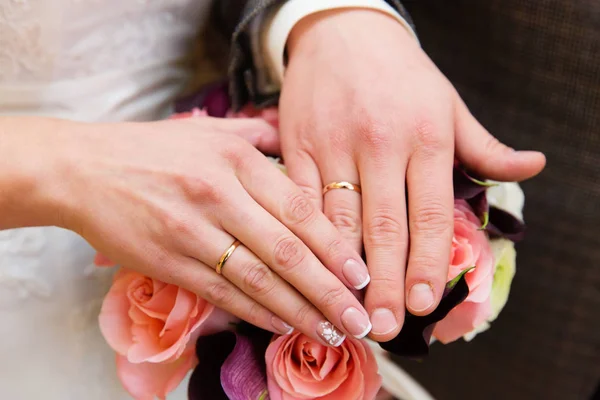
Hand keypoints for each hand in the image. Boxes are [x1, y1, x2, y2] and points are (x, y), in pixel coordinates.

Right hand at [45, 117, 372, 344]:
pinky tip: (283, 327)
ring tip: (331, 333)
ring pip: (258, 280)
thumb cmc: (151, 149)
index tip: (362, 275)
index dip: (335, 247)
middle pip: (287, 251)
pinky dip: (256, 313)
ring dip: (299, 312)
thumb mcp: (209, 129)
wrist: (83, 169)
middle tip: (360, 320)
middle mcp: (219, 195)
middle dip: (330, 291)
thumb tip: (297, 142)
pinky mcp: (169, 262)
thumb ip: (258, 135)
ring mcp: (192, 231)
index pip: (299, 210)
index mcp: (236, 158)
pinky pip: (222, 293)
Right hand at [280, 10, 545, 340]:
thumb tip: (533, 166)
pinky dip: (307, 240)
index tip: (425, 302)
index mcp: (424, 136)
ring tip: (349, 311)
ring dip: (343, 273)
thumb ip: (485, 145)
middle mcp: (379, 144)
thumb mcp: (448, 102)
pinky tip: (310, 269)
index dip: (429, 263)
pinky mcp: (297, 147)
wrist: (341, 32)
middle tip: (386, 328)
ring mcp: (333, 147)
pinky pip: (302, 201)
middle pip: (384, 227)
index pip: (429, 213)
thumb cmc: (400, 73)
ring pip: (338, 221)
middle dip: (386, 283)